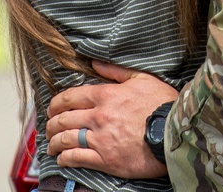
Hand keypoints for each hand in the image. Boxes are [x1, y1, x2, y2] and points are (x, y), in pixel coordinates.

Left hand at [45, 61, 176, 178]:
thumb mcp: (143, 79)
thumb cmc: (162, 104)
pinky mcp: (104, 159)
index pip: (70, 97)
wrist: (173, 132)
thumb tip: (96, 63)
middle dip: (52, 123)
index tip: (52, 108)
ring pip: (65, 139)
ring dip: (54, 142)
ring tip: (51, 144)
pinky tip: (61, 158)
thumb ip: (117, 71)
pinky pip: (75, 158)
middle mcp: (98, 116)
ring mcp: (99, 139)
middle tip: (49, 126)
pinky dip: (64, 158)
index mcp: (106, 95)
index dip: (56, 103)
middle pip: (63, 119)